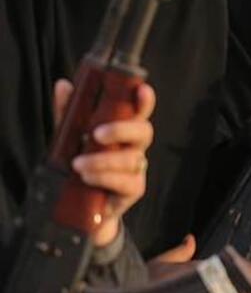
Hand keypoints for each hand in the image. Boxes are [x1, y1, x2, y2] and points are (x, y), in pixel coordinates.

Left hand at [53, 79, 155, 247]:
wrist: (79, 207)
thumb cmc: (81, 167)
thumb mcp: (70, 138)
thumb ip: (68, 114)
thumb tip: (64, 85)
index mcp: (123, 131)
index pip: (139, 111)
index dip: (144, 100)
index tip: (142, 90)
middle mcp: (134, 147)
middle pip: (144, 131)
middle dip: (122, 129)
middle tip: (96, 134)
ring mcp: (137, 169)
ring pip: (132, 158)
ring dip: (103, 159)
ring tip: (78, 164)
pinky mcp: (134, 189)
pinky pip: (126, 181)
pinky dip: (104, 176)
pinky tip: (87, 176)